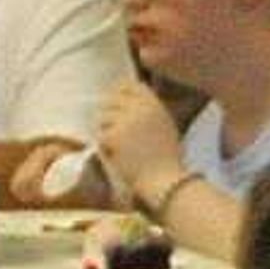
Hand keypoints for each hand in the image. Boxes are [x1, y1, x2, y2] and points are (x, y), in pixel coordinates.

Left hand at [94, 82, 182, 204]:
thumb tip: (125, 102)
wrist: (166, 182)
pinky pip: (102, 136)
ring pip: (104, 118)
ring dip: (108, 133)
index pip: (128, 86)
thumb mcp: (165, 127)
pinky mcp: (114, 136)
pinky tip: (121, 158)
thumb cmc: (167, 161)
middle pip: (112, 101)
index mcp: (154, 103)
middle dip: (111, 116)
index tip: (116, 106)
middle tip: (117, 135)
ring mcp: (125, 120)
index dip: (119, 94)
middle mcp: (140, 107)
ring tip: (123, 150)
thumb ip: (148, 112)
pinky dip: (107, 148)